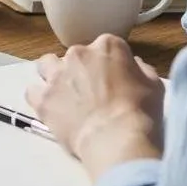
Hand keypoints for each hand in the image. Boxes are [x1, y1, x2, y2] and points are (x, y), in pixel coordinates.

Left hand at [26, 35, 164, 179]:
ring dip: (53, 75)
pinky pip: (32, 91)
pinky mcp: (43, 98)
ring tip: (63, 94)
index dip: (109, 63)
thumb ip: (140, 69)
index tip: (113, 79)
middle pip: (75, 56)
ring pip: (46, 65)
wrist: (118, 139)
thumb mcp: (154, 85)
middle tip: (91, 92)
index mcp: (107, 46)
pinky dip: (40, 98)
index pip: (106, 46)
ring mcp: (57, 75)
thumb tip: (132, 65)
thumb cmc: (142, 112)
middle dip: (81, 69)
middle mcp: (78, 54)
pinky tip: (51, 108)